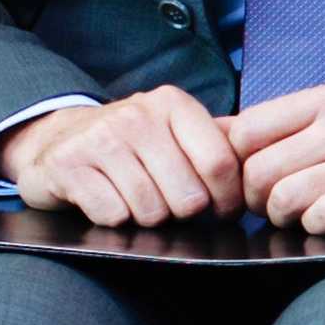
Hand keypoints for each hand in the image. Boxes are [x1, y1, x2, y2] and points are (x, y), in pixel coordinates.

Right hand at [5, 86, 248, 225]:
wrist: (57, 140)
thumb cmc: (131, 144)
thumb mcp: (175, 131)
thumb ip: (218, 143)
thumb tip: (266, 166)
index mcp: (173, 104)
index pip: (221, 164)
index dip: (227, 200)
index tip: (222, 211)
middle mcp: (138, 115)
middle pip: (188, 197)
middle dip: (182, 212)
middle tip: (167, 203)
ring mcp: (101, 138)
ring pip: (151, 211)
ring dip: (147, 218)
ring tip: (136, 200)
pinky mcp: (68, 165)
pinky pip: (114, 216)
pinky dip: (114, 220)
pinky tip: (107, 200)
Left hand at [229, 86, 324, 234]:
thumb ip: (286, 121)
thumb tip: (216, 131)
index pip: (245, 128)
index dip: (232, 163)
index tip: (244, 180)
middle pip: (257, 170)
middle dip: (254, 200)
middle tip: (271, 207)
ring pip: (284, 197)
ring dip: (282, 218)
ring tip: (298, 217)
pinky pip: (323, 216)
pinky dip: (315, 226)